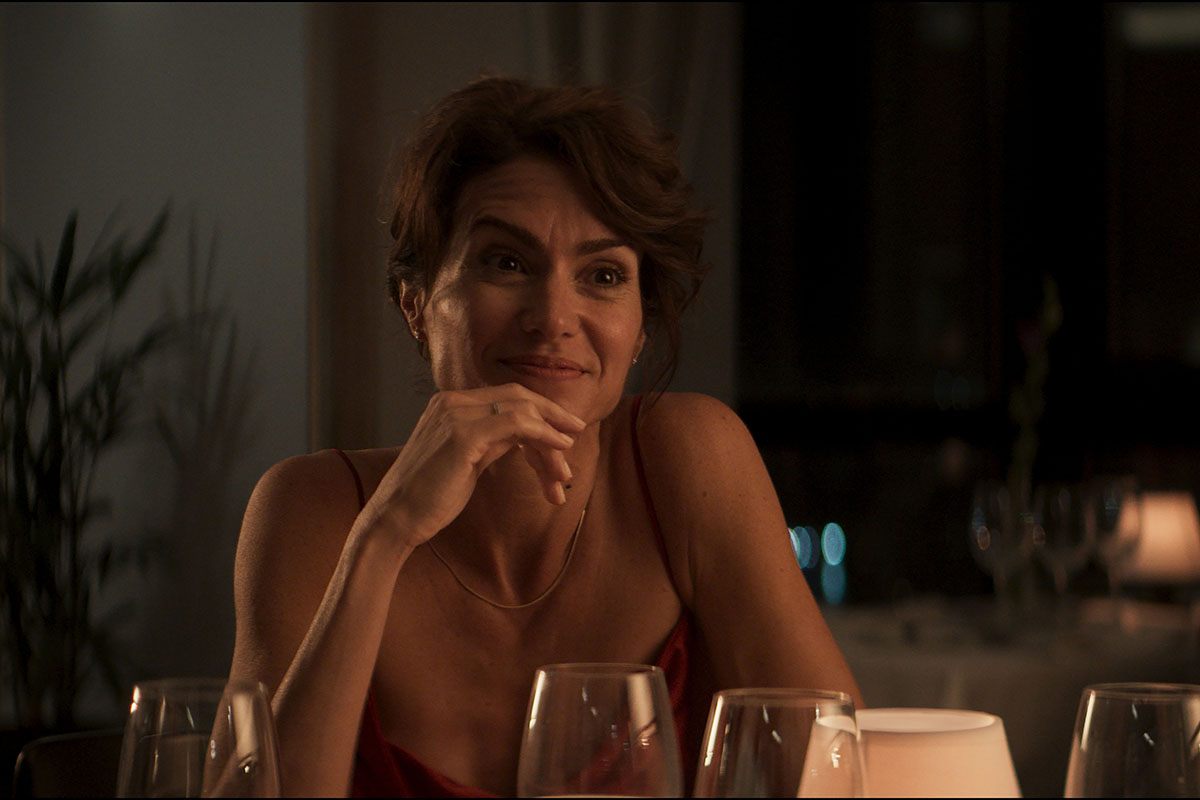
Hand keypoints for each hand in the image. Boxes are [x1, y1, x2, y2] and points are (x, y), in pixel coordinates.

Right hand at [361, 383, 586, 549]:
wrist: (395, 519)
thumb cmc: (430, 496)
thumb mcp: (467, 460)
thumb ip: (491, 442)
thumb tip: (524, 438)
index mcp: (450, 404)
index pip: (507, 397)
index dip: (540, 410)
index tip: (564, 429)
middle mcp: (452, 401)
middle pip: (518, 397)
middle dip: (552, 416)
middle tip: (577, 434)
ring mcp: (456, 415)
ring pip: (522, 410)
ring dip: (551, 436)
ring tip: (565, 468)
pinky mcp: (462, 435)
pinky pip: (517, 424)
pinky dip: (543, 435)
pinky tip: (559, 451)